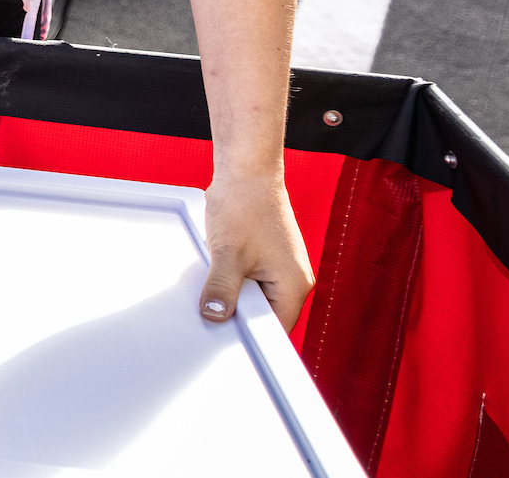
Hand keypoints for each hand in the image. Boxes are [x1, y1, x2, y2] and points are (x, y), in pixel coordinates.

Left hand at [201, 172, 313, 330]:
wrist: (247, 168)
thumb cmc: (244, 204)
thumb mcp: (227, 253)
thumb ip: (222, 289)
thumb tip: (215, 316)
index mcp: (295, 285)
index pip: (275, 330)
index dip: (249, 336)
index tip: (224, 339)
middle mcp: (295, 279)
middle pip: (266, 315)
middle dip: (239, 314)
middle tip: (212, 309)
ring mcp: (284, 266)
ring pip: (256, 296)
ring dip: (235, 293)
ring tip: (216, 280)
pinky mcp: (270, 255)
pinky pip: (253, 279)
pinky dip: (235, 277)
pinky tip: (219, 266)